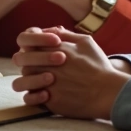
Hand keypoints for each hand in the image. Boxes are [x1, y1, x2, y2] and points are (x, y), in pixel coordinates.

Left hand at [11, 26, 130, 119]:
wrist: (109, 92)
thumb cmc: (99, 66)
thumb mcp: (86, 42)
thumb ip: (65, 34)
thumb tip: (49, 30)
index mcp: (54, 48)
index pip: (26, 43)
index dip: (29, 48)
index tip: (35, 52)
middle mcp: (47, 64)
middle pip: (22, 61)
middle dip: (27, 63)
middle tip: (38, 68)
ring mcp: (47, 83)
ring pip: (22, 80)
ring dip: (28, 80)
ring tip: (39, 82)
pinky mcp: (50, 101)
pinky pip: (30, 98)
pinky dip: (32, 97)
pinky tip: (43, 95)